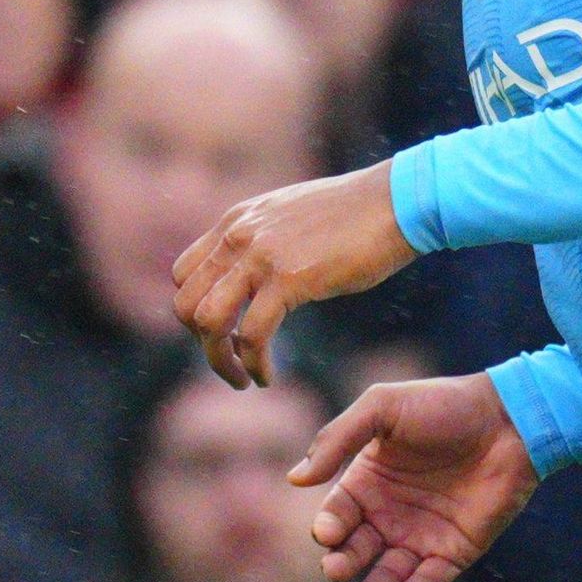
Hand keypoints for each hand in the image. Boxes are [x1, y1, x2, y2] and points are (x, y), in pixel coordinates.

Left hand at [172, 163, 413, 388]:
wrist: (398, 202)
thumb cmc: (359, 215)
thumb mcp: (294, 220)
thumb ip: (267, 241)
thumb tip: (264, 272)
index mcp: (237, 222)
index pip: (184, 275)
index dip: (196, 312)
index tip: (224, 335)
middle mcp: (238, 236)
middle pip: (186, 302)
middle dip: (202, 344)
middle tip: (231, 364)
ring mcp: (261, 256)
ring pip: (209, 321)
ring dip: (220, 361)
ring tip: (244, 380)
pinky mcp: (289, 278)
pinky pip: (253, 334)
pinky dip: (255, 364)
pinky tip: (268, 377)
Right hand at [297, 373, 538, 581]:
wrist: (509, 418)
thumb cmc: (444, 405)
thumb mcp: (382, 407)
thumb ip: (338, 439)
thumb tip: (295, 479)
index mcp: (368, 481)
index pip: (337, 515)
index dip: (329, 527)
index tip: (329, 532)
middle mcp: (390, 513)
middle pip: (356, 550)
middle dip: (342, 563)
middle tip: (336, 569)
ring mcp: (422, 534)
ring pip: (388, 573)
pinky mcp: (456, 550)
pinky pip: (429, 580)